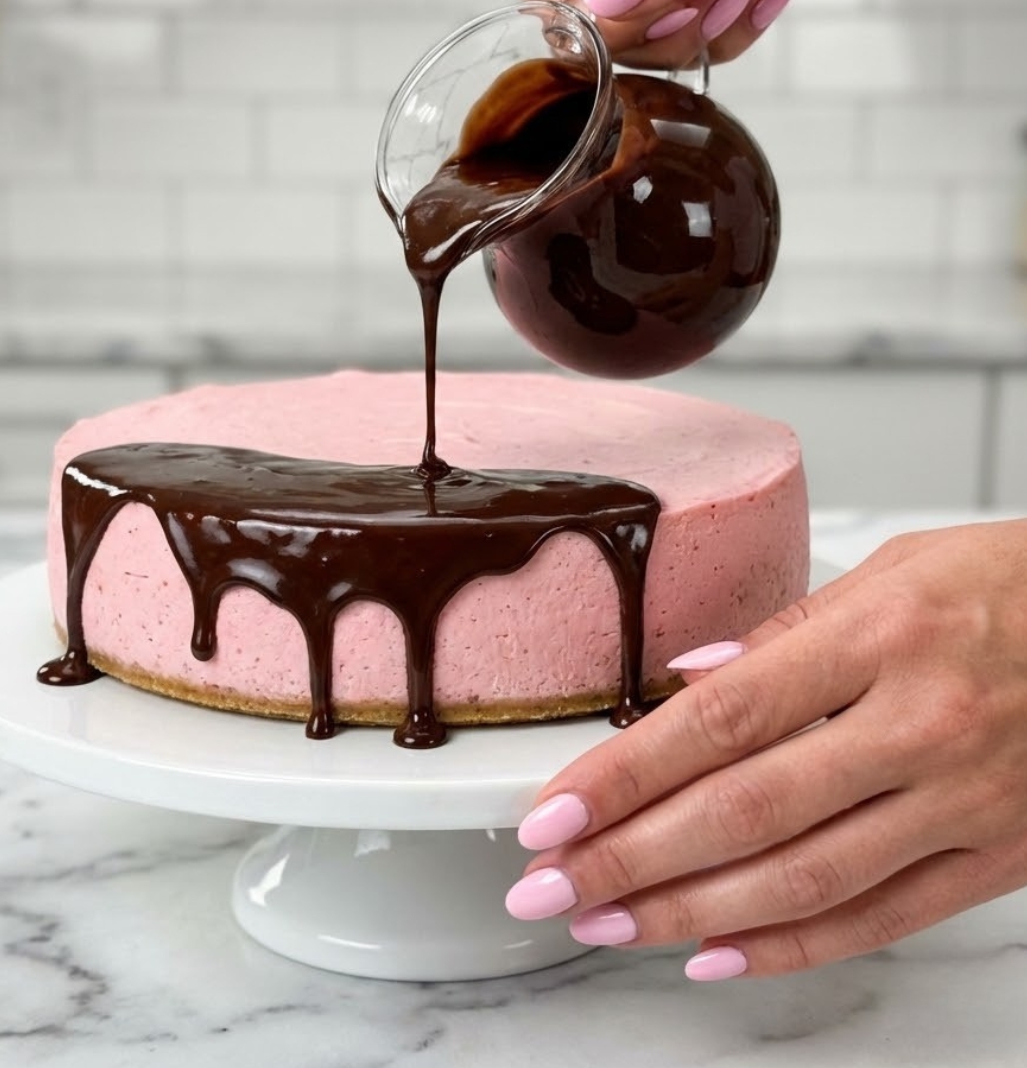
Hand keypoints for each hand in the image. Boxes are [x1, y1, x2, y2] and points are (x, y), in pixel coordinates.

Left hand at [506, 520, 1026, 979]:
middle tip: (548, 888)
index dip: (622, 777)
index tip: (553, 814)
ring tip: (605, 925)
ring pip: (801, 880)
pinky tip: (714, 956)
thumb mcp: (891, 573)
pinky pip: (880, 920)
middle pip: (743, 812)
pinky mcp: (995, 859)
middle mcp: (917, 726)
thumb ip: (785, 635)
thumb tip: (687, 683)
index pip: (718, 721)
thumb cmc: (1009, 585)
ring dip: (686, 912)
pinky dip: (789, 946)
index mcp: (878, 638)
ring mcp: (961, 803)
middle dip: (629, 859)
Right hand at [520, 0, 915, 65]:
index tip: (652, 19)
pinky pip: (672, 41)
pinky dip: (713, 41)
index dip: (590, 14)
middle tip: (705, 13)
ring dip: (687, 41)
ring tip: (739, 4)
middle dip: (649, 33)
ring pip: (630, 38)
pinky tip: (753, 4)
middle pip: (587, 14)